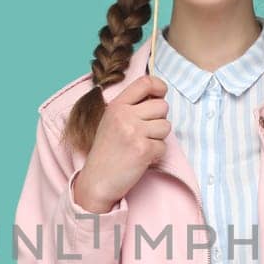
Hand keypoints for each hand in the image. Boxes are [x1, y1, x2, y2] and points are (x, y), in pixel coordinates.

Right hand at [72, 75, 169, 212]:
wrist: (97, 180)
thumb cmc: (107, 151)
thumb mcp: (112, 121)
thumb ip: (131, 107)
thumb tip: (158, 96)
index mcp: (116, 105)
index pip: (145, 83)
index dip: (159, 86)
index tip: (160, 95)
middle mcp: (124, 115)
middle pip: (162, 106)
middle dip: (159, 120)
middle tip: (145, 133)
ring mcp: (134, 132)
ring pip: (166, 126)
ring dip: (158, 138)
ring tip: (141, 145)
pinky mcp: (143, 150)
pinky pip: (164, 146)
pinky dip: (156, 154)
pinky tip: (142, 158)